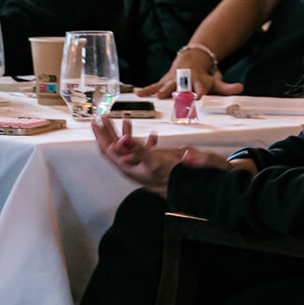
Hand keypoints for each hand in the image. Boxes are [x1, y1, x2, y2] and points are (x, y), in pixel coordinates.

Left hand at [91, 114, 252, 194]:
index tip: (95, 121)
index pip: (111, 152)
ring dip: (126, 134)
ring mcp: (149, 168)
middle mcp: (139, 169)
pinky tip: (152, 133)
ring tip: (123, 118)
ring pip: (132, 150)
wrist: (208, 189)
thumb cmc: (184, 177)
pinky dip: (146, 141)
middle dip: (108, 132)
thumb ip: (141, 149)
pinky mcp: (161, 167)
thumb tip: (123, 140)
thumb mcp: (160, 160)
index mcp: (134, 169)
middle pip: (116, 150)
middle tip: (102, 116)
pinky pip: (148, 153)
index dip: (101, 136)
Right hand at [135, 47, 244, 97]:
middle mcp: (184, 80)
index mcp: (198, 81)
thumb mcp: (215, 81)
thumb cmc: (203, 76)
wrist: (191, 60)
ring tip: (156, 97)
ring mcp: (173, 80)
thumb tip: (241, 87)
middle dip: (177, 93)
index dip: (200, 92)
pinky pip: (154, 86)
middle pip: (181, 87)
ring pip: (166, 86)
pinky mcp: (164, 81)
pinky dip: (146, 90)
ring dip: (161, 91)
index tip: (198, 98)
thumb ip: (227, 87)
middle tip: (174, 99)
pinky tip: (138, 94)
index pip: (200, 87)